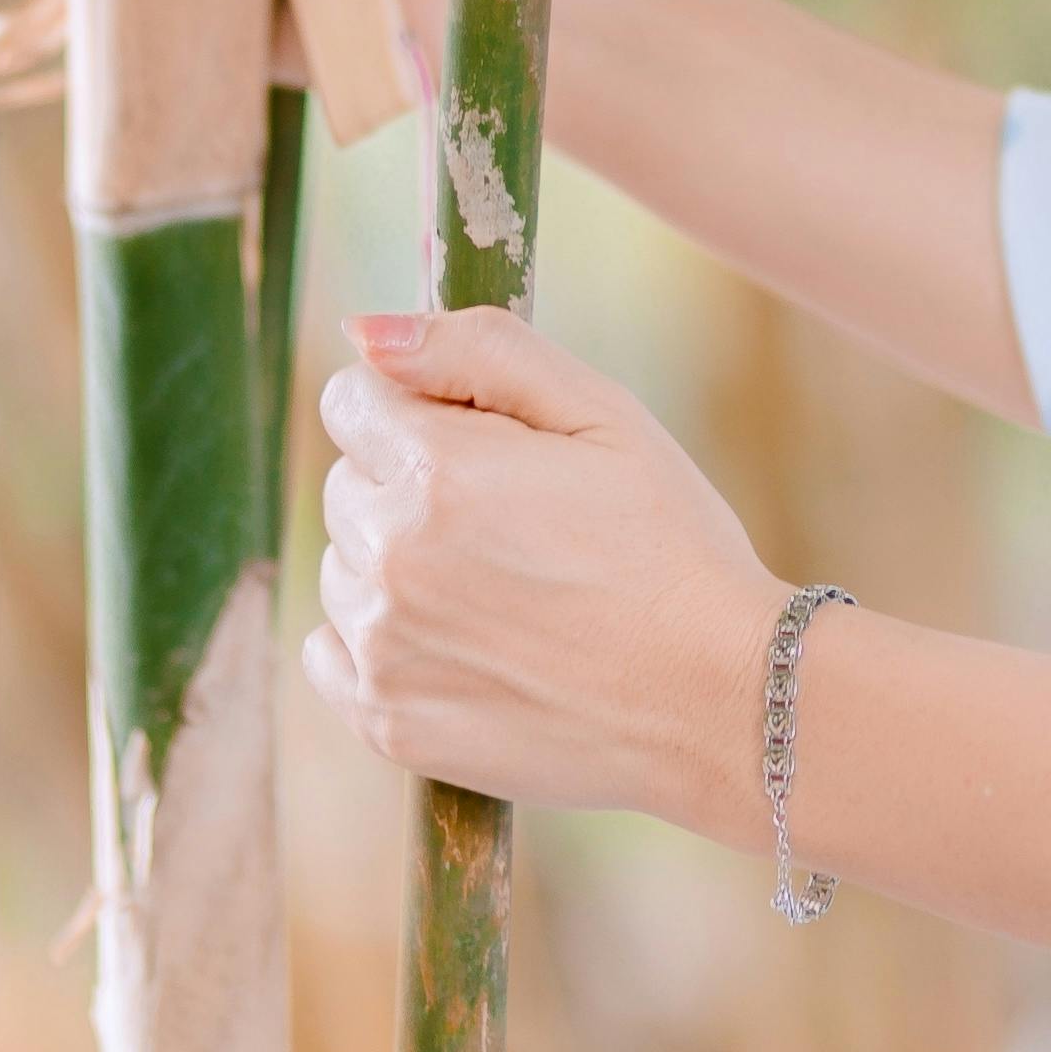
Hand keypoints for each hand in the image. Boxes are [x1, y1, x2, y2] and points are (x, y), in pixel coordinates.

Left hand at [305, 306, 779, 826]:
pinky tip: (462, 644)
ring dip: (396, 563)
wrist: (719, 701)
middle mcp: (392, 558)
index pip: (351, 401)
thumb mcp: (603, 414)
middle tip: (513, 523)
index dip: (420, 408)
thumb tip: (364, 331)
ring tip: (502, 590)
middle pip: (346, 483)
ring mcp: (383, 648)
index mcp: (438, 469)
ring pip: (343, 567)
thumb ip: (478, 350)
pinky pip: (331, 652)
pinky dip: (378, 642)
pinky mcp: (387, 720)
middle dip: (408, 483)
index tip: (485, 444)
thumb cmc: (672, 546)